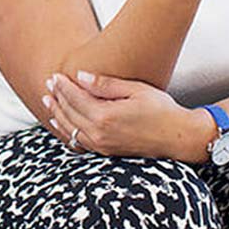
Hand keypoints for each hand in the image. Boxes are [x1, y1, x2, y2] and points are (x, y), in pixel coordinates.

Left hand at [42, 69, 203, 160]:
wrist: (179, 137)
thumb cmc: (162, 110)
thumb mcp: (135, 90)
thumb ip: (105, 84)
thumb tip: (80, 76)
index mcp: (105, 116)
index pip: (74, 98)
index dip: (63, 86)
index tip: (55, 75)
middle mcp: (100, 134)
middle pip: (68, 113)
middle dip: (57, 97)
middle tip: (49, 83)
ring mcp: (102, 146)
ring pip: (70, 129)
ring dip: (57, 114)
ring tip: (49, 101)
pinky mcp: (106, 152)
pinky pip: (79, 142)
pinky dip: (67, 132)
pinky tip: (62, 124)